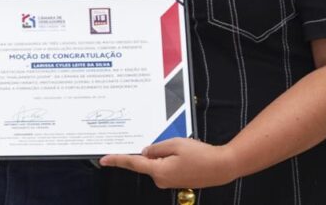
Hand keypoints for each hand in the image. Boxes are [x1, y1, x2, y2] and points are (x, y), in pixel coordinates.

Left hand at [99, 138, 236, 188]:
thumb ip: (156, 147)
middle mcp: (161, 179)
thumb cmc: (201, 155)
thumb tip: (145, 152)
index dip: (117, 160)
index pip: (133, 163)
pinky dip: (172, 158)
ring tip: (185, 150)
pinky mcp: (175, 180)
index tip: (103, 160)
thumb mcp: (176, 144)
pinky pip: (166, 166)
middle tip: (176, 146)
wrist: (221, 167)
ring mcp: (168, 181)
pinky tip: (185, 154)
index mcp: (158, 171)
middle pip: (148, 160)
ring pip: (158, 162)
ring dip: (166, 153)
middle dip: (156, 150)